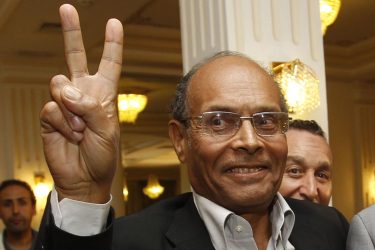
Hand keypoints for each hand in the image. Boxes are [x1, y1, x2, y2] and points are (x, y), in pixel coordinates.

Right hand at [40, 4, 122, 202]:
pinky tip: (70, 135)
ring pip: (59, 84)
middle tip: (67, 8)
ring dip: (72, 109)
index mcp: (104, 94)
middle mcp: (83, 93)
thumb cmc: (102, 155)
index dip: (112, 44)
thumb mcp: (107, 129)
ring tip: (80, 129)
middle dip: (72, 32)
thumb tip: (65, 89)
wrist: (84, 177)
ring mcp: (65, 103)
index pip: (109, 63)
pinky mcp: (50, 115)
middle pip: (75, 56)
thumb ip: (90, 106)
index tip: (114, 23)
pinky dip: (63, 123)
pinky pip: (51, 107)